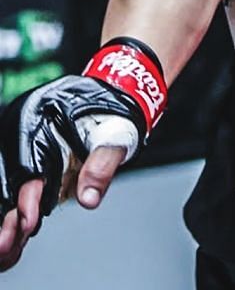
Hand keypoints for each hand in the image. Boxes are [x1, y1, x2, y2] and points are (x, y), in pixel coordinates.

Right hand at [0, 37, 164, 271]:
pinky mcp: (28, 155)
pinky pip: (19, 183)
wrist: (117, 94)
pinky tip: (18, 235)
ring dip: (12, 214)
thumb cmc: (115, 110)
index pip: (24, 161)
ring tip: (12, 246)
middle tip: (13, 242)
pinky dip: (20, 207)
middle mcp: (21, 127)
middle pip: (9, 175)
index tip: (29, 222)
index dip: (26, 194)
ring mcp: (22, 141)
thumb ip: (101, 167)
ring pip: (10, 183)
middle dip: (12, 212)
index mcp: (36, 115)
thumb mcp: (114, 137)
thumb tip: (89, 199)